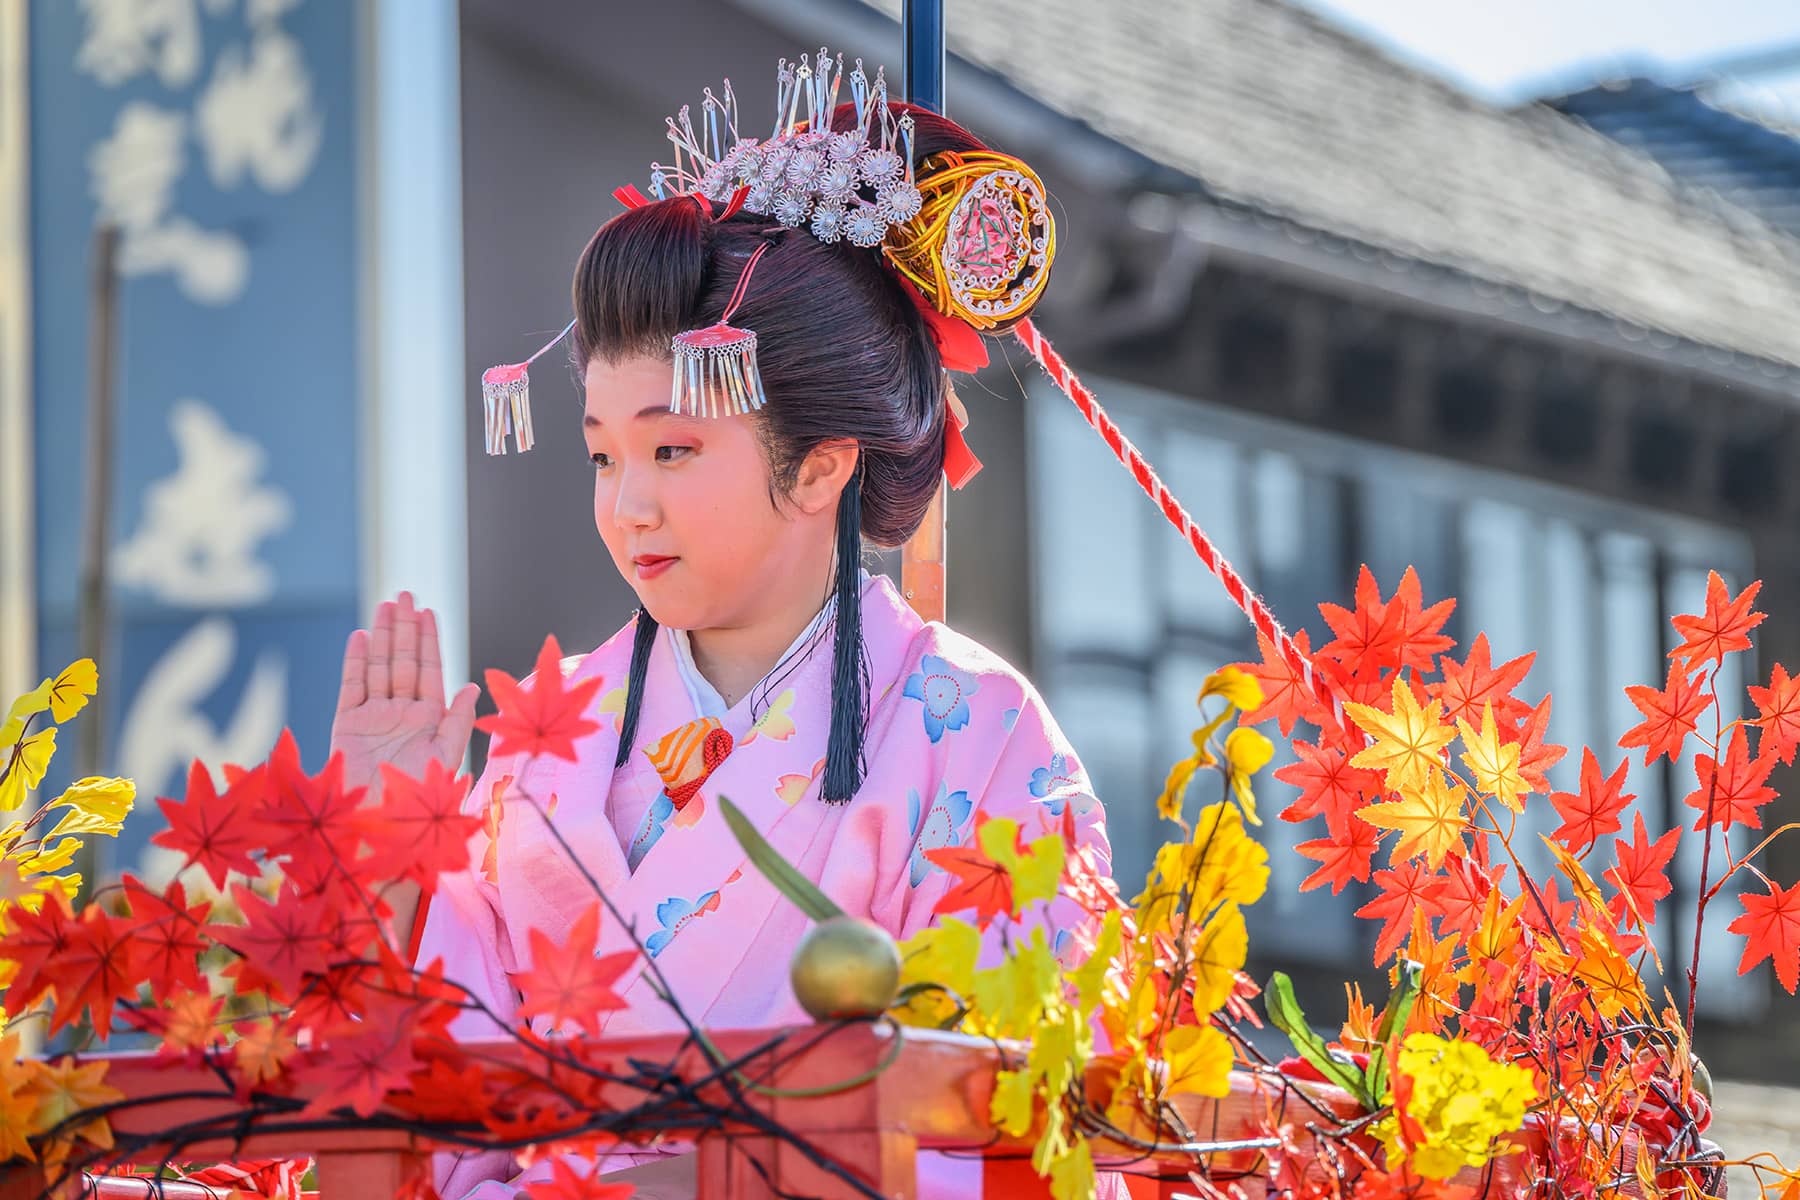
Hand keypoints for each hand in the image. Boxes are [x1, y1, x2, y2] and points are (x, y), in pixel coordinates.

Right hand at [330, 591, 479, 799]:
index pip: (429, 671)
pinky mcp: (347, 724)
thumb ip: (458, 722)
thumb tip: (471, 687)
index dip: (428, 641)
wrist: (379, 823)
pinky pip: (352, 686)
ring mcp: (374, 716)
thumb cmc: (418, 798)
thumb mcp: (444, 758)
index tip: (428, 612)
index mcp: (429, 719)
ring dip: (382, 636)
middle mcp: (402, 713)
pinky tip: (360, 636)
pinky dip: (355, 662)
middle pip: (403, 661)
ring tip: (386, 605)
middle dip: (405, 628)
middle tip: (406, 594)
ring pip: (379, 667)